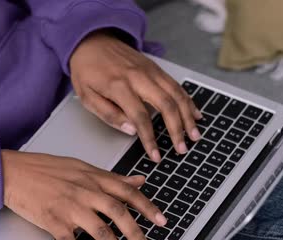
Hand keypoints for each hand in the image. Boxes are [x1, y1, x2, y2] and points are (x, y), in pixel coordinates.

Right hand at [1, 150, 167, 239]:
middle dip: (135, 233)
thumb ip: (111, 177)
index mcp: (94, 178)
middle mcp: (85, 191)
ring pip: (100, 230)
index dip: (148, 207)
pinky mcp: (52, 220)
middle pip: (118, 213)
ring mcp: (69, 206)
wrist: (12, 172)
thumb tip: (138, 181)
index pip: (127, 192)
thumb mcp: (82, 167)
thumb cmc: (44, 169)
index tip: (163, 221)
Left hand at [69, 30, 202, 162]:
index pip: (140, 117)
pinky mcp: (156, 68)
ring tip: (194, 135)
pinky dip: (188, 101)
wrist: (92, 40)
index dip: (150, 139)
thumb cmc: (87, 69)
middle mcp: (139, 77)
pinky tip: (195, 114)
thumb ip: (108, 114)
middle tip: (182, 148)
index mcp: (119, 86)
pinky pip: (177, 86)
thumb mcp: (86, 96)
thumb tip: (130, 130)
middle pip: (166, 105)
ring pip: (176, 95)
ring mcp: (150, 71)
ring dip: (188, 117)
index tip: (155, 155)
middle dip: (177, 130)